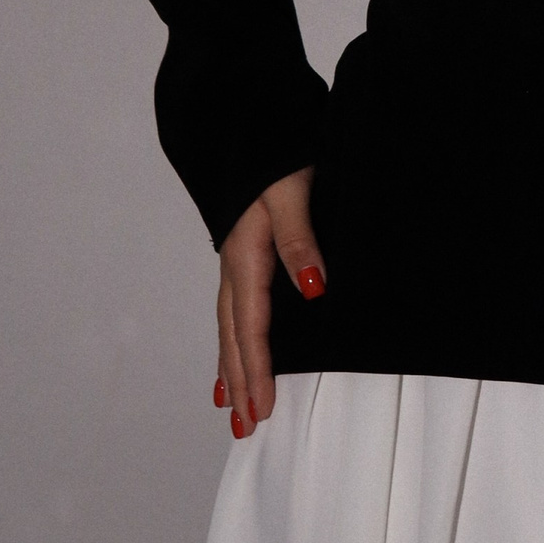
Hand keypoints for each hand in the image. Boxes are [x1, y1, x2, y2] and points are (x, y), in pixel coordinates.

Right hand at [213, 166, 324, 437]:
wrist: (247, 113)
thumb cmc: (274, 151)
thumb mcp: (292, 189)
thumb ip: (299, 238)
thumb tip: (314, 288)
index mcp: (246, 254)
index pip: (252, 327)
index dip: (256, 371)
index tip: (261, 411)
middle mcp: (235, 262)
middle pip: (234, 335)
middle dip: (239, 383)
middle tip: (245, 429)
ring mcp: (235, 258)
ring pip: (229, 325)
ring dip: (232, 367)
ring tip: (233, 407)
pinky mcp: (243, 250)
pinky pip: (234, 307)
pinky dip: (232, 338)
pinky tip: (234, 354)